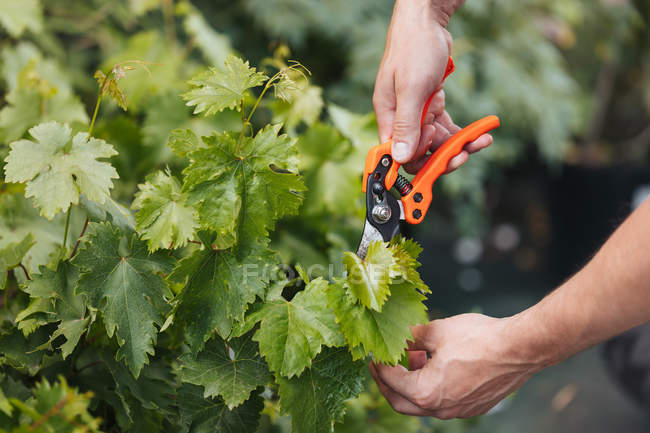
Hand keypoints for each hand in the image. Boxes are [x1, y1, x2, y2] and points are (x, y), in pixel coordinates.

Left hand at [369, 313, 543, 418]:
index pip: (390, 381)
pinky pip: (442, 403)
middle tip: (381, 365)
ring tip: (410, 360)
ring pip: (422, 405)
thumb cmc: (480, 339)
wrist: (520, 349)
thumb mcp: (436, 331)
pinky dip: (430, 388)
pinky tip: (434, 367)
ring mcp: (458, 412)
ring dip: (410, 385)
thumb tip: (398, 336)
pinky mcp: (472, 407)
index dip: (378, 364)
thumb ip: (411, 336)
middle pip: (400, 402)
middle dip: (386, 383)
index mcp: (426, 392)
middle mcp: (440, 409)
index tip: (374, 352)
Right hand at [373, 0, 491, 173]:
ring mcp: (417, 113)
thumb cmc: (413, 49)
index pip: (398, 154)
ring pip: (436, 143)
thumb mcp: (410, 87)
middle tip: (465, 154)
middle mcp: (400, 119)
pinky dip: (461, 133)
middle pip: (420, 153)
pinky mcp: (431, 106)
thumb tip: (400, 157)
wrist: (426, 21)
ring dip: (459, 145)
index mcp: (388, 117)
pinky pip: (446, 128)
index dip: (419, 160)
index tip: (439, 152)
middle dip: (443, 157)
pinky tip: (480, 132)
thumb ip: (406, 124)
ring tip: (482, 140)